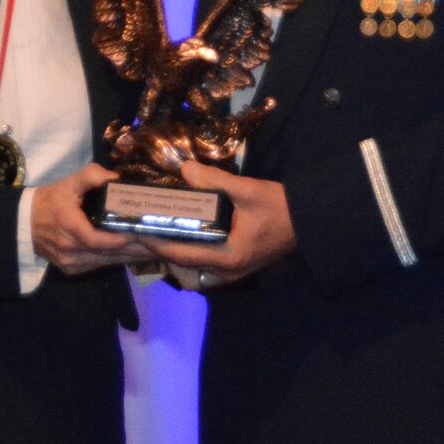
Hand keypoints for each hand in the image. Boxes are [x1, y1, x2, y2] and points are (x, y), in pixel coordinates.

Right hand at [32, 163, 152, 274]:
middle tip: (159, 243)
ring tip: (154, 250)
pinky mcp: (71, 270)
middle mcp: (70, 249)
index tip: (142, 233)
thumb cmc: (49, 201)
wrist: (23, 224)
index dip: (121, 239)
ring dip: (129, 257)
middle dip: (135, 249)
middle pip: (108, 253)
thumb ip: (92, 176)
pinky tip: (134, 255)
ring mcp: (70, 263)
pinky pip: (98, 266)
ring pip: (106, 262)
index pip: (99, 239)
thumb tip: (118, 178)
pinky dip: (116, 260)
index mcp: (69, 226)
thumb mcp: (68, 182)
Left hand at [139, 160, 295, 289]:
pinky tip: (178, 237)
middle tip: (138, 230)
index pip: (182, 253)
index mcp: (228, 257)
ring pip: (191, 269)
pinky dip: (187, 254)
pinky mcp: (234, 267)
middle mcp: (226, 272)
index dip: (156, 241)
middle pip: (182, 266)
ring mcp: (231, 273)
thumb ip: (215, 181)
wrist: (309, 220)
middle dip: (159, 249)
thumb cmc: (280, 207)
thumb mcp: (248, 190)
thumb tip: (184, 169)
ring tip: (153, 233)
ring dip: (172, 253)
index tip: (134, 229)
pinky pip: (202, 266)